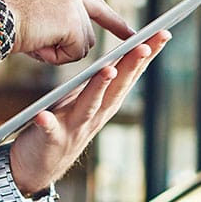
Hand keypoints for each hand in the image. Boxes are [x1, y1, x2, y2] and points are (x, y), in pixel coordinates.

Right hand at [0, 0, 134, 64]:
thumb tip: (71, 45)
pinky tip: (37, 44)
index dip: (114, 22)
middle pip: (86, 36)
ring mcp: (74, 7)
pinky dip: (55, 57)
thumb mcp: (34, 17)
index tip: (132, 34)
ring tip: (33, 40)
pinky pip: (74, 54)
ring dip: (58, 52)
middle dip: (67, 48)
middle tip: (37, 42)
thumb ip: (57, 24)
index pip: (96, 6)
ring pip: (81, 47)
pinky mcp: (73, 23)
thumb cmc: (1, 21)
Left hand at [6, 31, 168, 192]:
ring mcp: (74, 129)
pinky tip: (43, 115)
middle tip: (145, 45)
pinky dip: (48, 123)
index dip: (146, 55)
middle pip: (116, 88)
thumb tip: (116, 56)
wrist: (38, 168)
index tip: (162, 33)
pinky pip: (49, 131)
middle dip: (131, 66)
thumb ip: (99, 84)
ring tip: (107, 70)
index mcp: (104, 103)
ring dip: (100, 89)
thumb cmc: (62, 127)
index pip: (129, 75)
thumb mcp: (84, 103)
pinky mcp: (51, 141)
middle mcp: (95, 116)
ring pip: (90, 106)